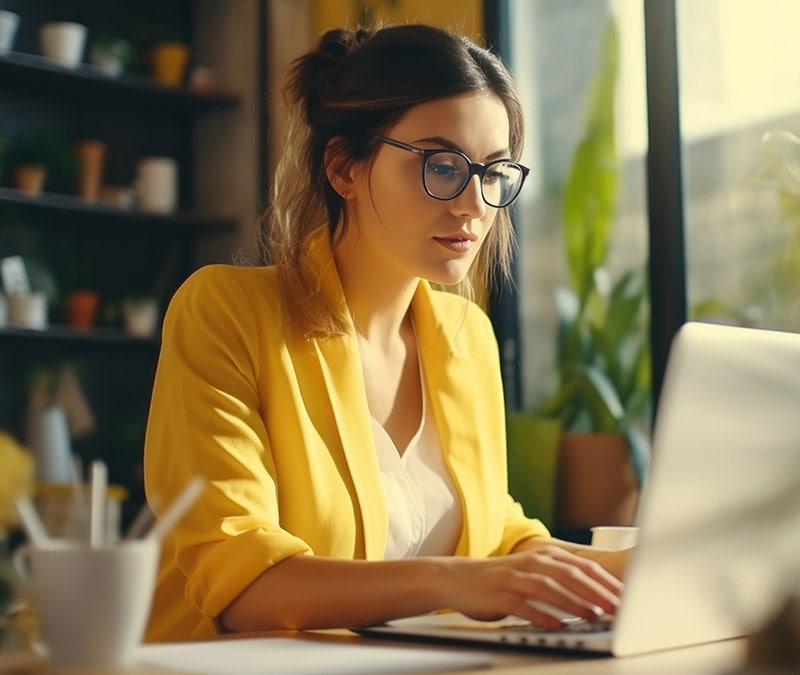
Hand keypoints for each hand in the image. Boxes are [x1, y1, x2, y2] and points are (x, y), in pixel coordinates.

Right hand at [436, 545, 622, 628]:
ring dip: (574, 602)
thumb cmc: (503, 579)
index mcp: (545, 555)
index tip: (628, 599)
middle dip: (597, 592)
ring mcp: (515, 578)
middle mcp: (532, 563)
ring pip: (550, 588)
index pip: (584, 567)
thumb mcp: (534, 572)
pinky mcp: (500, 595)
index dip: (607, 582)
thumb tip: (600, 597)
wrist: (459, 578)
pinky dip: (541, 615)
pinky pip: (523, 605)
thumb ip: (562, 579)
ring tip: (594, 615)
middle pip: (571, 575)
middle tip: (619, 609)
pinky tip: (556, 625)